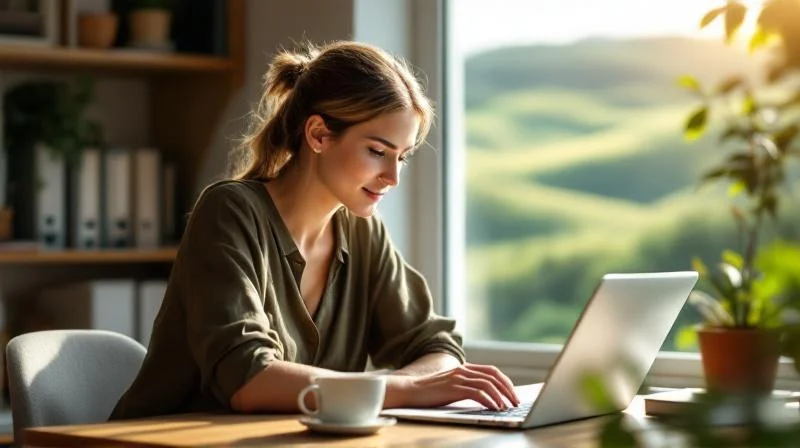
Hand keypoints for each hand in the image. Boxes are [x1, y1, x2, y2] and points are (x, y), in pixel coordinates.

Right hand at [387, 363, 519, 409]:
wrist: (409, 390)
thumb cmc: (428, 392)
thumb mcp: (450, 386)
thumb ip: (465, 386)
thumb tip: (484, 397)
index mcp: (464, 368)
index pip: (491, 371)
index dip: (505, 381)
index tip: (512, 394)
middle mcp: (463, 370)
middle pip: (493, 375)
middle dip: (508, 389)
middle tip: (516, 402)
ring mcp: (458, 378)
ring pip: (488, 384)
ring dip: (501, 396)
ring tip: (507, 407)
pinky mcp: (453, 388)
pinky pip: (477, 393)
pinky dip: (489, 400)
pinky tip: (494, 408)